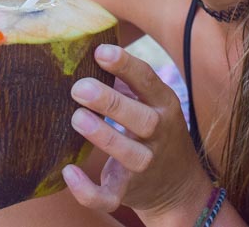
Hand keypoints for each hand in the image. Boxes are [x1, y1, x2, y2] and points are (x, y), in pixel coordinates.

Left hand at [62, 45, 209, 217]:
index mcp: (164, 106)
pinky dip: (87, 190)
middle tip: (79, 87)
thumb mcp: (154, 104)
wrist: (179, 187)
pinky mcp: (129, 191)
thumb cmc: (157, 133)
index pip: (148, 80)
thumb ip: (127, 82)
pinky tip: (68, 172)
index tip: (100, 51)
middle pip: (142, 119)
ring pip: (128, 155)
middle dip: (111, 102)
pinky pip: (109, 196)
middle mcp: (159, 135)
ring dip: (103, 136)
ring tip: (77, 118)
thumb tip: (90, 51)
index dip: (125, 65)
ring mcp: (146, 164)